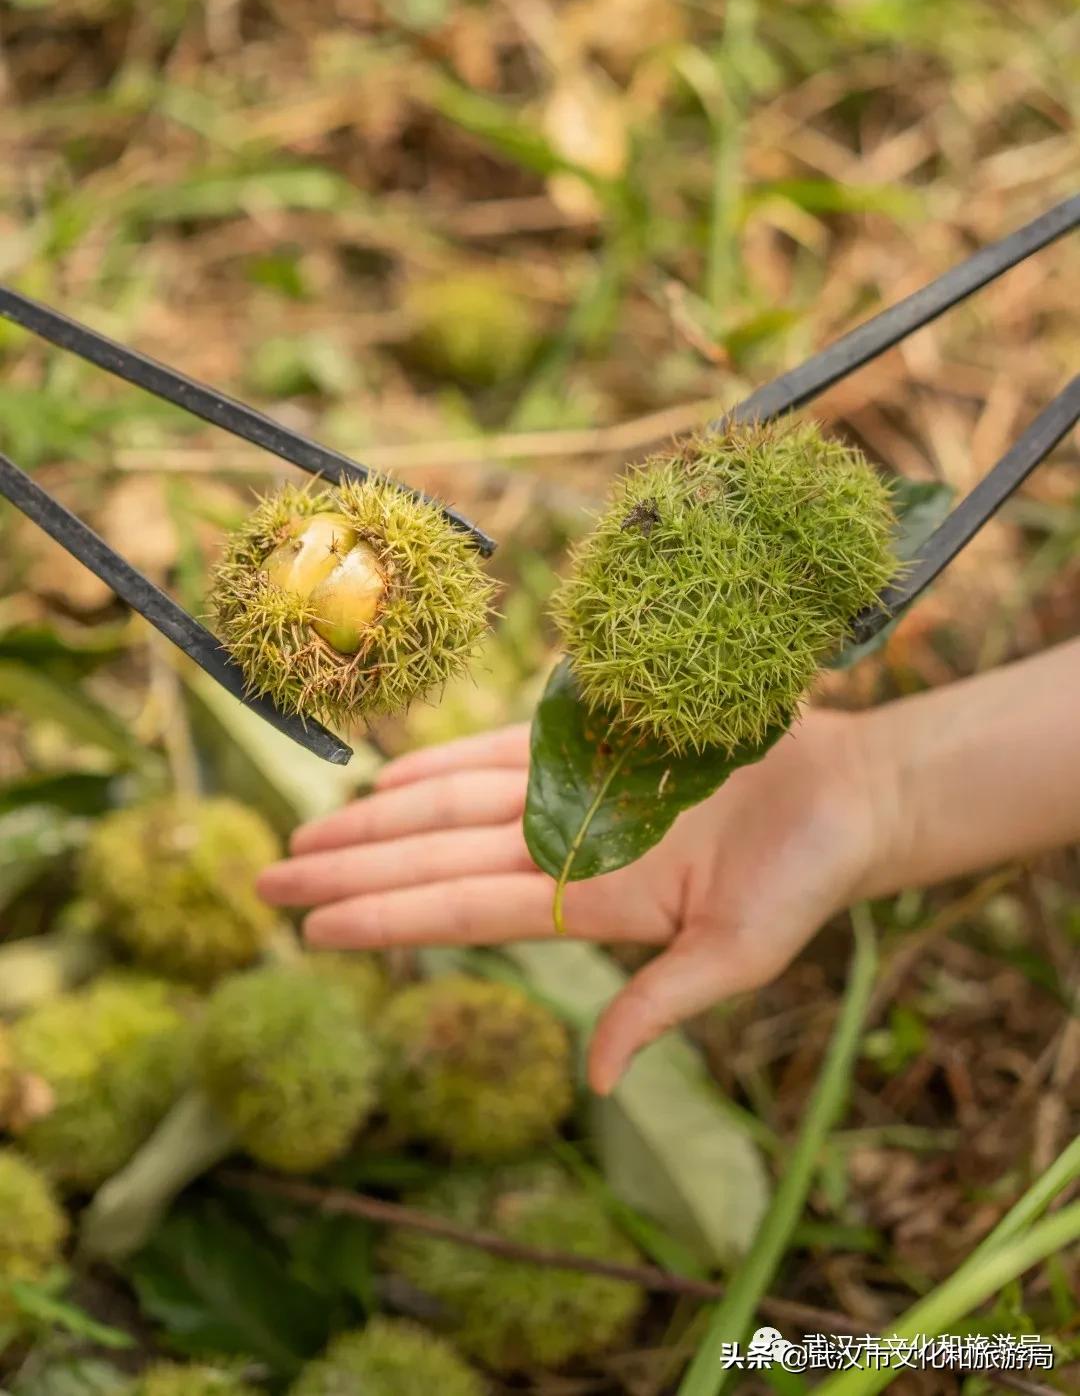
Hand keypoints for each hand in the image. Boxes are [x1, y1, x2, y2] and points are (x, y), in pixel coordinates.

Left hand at [258, 706, 900, 1093]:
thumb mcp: (738, 955)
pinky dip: (440, 757)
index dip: (386, 917)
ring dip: (374, 817)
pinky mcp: (595, 744)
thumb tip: (596, 1079)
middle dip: (348, 869)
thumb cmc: (804, 881)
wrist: (846, 795)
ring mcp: (575, 794)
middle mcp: (566, 848)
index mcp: (592, 904)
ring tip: (303, 830)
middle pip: (433, 858)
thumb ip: (661, 1007)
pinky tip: (385, 774)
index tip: (308, 927)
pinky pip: (499, 750)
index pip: (464, 912)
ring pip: (449, 804)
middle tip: (260, 879)